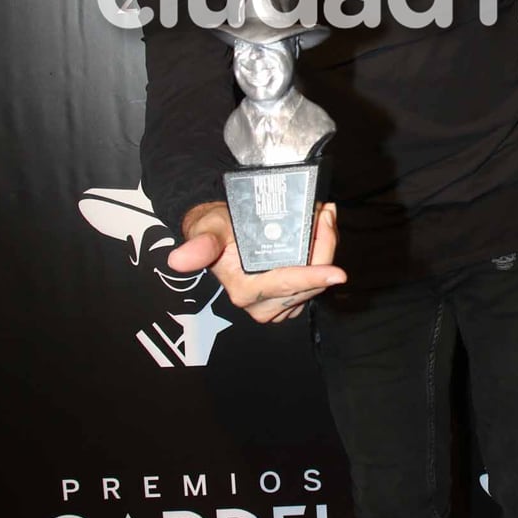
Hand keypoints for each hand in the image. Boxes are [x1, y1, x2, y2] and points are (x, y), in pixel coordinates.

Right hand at [169, 200, 345, 322]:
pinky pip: (316, 280)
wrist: (218, 235)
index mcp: (244, 292)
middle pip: (309, 282)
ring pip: (317, 281)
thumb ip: (200, 246)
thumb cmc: (213, 231)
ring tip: (323, 215)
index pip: (287, 286)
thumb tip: (178, 260)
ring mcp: (278, 305)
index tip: (339, 272)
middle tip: (325, 212)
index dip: (314, 278)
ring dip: (325, 248)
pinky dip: (322, 255)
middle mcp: (262, 305)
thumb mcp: (206, 230)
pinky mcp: (290, 299)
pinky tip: (321, 231)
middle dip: (323, 246)